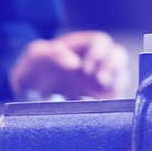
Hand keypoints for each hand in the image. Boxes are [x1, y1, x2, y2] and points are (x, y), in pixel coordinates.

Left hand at [9, 30, 130, 99]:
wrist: (29, 95)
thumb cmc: (34, 70)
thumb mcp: (36, 57)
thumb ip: (52, 54)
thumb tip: (74, 64)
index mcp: (83, 46)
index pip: (102, 42)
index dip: (99, 53)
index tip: (87, 68)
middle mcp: (97, 61)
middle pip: (119, 56)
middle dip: (114, 67)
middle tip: (100, 81)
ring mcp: (101, 80)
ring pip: (122, 76)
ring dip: (116, 83)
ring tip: (101, 95)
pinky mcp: (103, 100)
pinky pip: (117, 99)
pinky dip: (113, 102)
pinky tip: (100, 108)